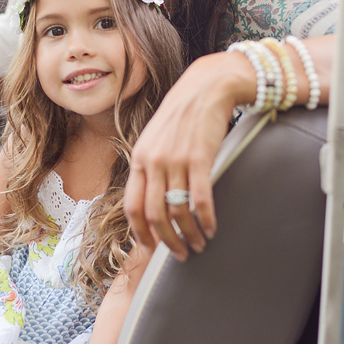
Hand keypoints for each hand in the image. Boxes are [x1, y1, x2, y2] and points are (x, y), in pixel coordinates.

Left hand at [124, 51, 251, 259]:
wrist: (205, 88)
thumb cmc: (180, 116)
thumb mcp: (153, 140)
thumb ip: (149, 166)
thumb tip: (149, 197)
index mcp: (139, 160)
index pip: (131, 205)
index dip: (140, 231)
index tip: (149, 247)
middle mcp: (153, 162)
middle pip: (153, 214)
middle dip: (166, 240)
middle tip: (178, 254)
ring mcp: (175, 160)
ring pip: (178, 210)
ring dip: (189, 234)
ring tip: (198, 244)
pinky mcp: (200, 158)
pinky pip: (201, 198)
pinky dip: (207, 219)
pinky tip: (212, 228)